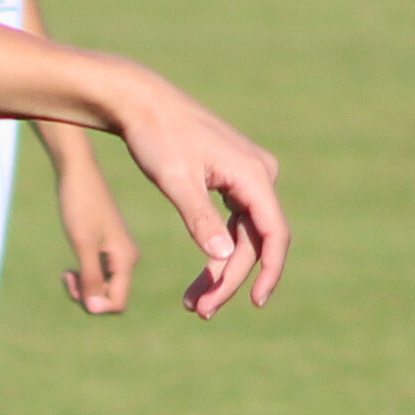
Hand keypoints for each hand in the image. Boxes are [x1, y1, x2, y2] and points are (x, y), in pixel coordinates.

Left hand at [50, 159, 136, 315]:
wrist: (78, 173)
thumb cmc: (80, 205)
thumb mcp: (83, 245)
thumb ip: (91, 277)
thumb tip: (95, 308)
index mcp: (126, 259)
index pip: (117, 302)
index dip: (96, 306)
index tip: (74, 286)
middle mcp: (127, 258)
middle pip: (110, 296)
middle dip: (88, 295)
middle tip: (67, 277)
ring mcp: (117, 252)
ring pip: (103, 285)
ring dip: (84, 286)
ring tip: (67, 274)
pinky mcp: (106, 245)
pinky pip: (99, 273)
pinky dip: (84, 275)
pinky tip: (71, 268)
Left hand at [106, 87, 287, 315]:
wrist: (140, 102)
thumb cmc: (155, 136)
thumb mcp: (175, 181)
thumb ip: (200, 219)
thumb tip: (223, 259)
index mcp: (253, 174)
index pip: (274, 233)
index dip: (269, 272)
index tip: (255, 302)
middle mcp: (259, 175)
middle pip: (256, 241)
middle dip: (231, 279)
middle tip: (200, 311)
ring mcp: (248, 177)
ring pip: (244, 236)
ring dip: (222, 271)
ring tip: (195, 304)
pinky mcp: (232, 180)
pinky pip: (234, 223)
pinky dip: (217, 250)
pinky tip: (203, 276)